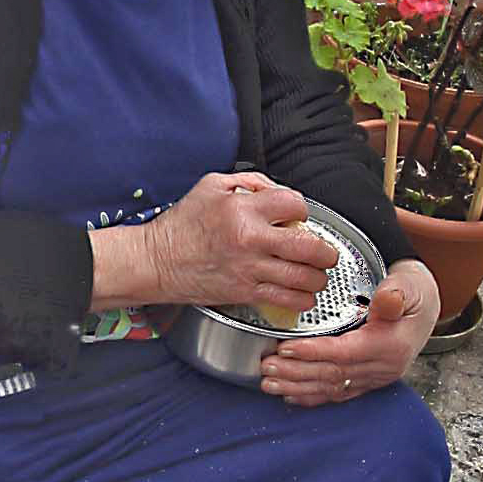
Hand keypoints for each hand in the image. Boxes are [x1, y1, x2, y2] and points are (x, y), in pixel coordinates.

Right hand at [139, 172, 340, 315]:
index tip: (300, 216)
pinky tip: (302, 294)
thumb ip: (249, 181)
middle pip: (310, 247)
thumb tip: (276, 190)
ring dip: (318, 278)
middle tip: (326, 253)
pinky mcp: (244, 293)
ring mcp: (249, 269)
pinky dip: (303, 299)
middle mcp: (250, 240)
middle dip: (327, 252)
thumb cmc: (180, 226)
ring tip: (316, 275)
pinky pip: (286, 300)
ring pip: (303, 277)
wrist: (155, 262)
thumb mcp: (211, 186)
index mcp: (243, 209)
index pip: (295, 203)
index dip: (303, 209)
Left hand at [260, 260, 440, 404]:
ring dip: (298, 387)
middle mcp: (385, 367)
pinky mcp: (368, 381)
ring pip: (332, 387)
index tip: (286, 347)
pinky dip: (313, 396)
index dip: (313, 352)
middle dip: (296, 372)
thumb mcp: (409, 284)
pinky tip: (291, 395)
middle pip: (334, 374)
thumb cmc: (412, 292)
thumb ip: (395, 294)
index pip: (345, 353)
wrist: (423, 306)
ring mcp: (376, 377)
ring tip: (270, 383)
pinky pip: (338, 393)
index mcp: (392, 345)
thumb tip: (387, 300)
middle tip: (267, 367)